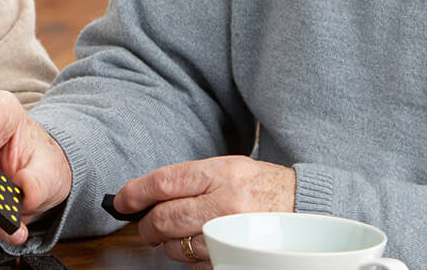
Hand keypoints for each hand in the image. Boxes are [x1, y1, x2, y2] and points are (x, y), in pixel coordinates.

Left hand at [112, 156, 295, 263]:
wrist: (304, 207)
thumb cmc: (263, 186)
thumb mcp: (229, 167)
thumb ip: (191, 179)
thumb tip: (148, 194)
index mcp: (221, 174)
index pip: (164, 182)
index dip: (135, 192)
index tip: (121, 201)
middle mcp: (224, 204)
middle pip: (165, 218)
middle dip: (147, 226)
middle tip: (145, 226)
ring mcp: (230, 235)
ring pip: (177, 246)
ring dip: (168, 244)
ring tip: (178, 235)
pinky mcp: (235, 258)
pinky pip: (196, 264)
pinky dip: (190, 258)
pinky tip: (200, 245)